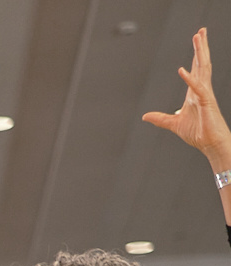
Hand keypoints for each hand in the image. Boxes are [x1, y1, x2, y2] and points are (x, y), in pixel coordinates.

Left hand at [144, 29, 230, 164]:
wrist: (210, 144)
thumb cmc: (198, 133)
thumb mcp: (174, 124)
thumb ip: (160, 118)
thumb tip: (145, 116)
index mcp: (194, 92)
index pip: (196, 68)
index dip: (196, 54)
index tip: (197, 40)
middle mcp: (201, 90)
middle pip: (202, 63)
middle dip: (201, 47)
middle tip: (201, 31)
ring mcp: (205, 94)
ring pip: (203, 69)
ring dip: (200, 53)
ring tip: (199, 38)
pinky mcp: (206, 102)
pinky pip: (198, 88)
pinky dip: (190, 79)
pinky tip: (182, 69)